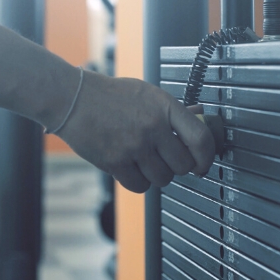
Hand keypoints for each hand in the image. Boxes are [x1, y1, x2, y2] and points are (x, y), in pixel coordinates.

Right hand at [56, 70, 215, 192]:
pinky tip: (130, 168)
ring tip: (143, 161)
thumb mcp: (146, 94)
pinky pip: (139, 186)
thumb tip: (199, 121)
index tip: (201, 163)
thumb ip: (171, 112)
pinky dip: (138, 182)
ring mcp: (134, 145)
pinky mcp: (115, 162)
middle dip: (176, 167)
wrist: (74, 98)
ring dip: (156, 175)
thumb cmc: (109, 96)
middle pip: (183, 165)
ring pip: (162, 179)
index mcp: (164, 107)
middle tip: (165, 160)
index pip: (200, 139)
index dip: (206, 157)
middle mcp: (152, 126)